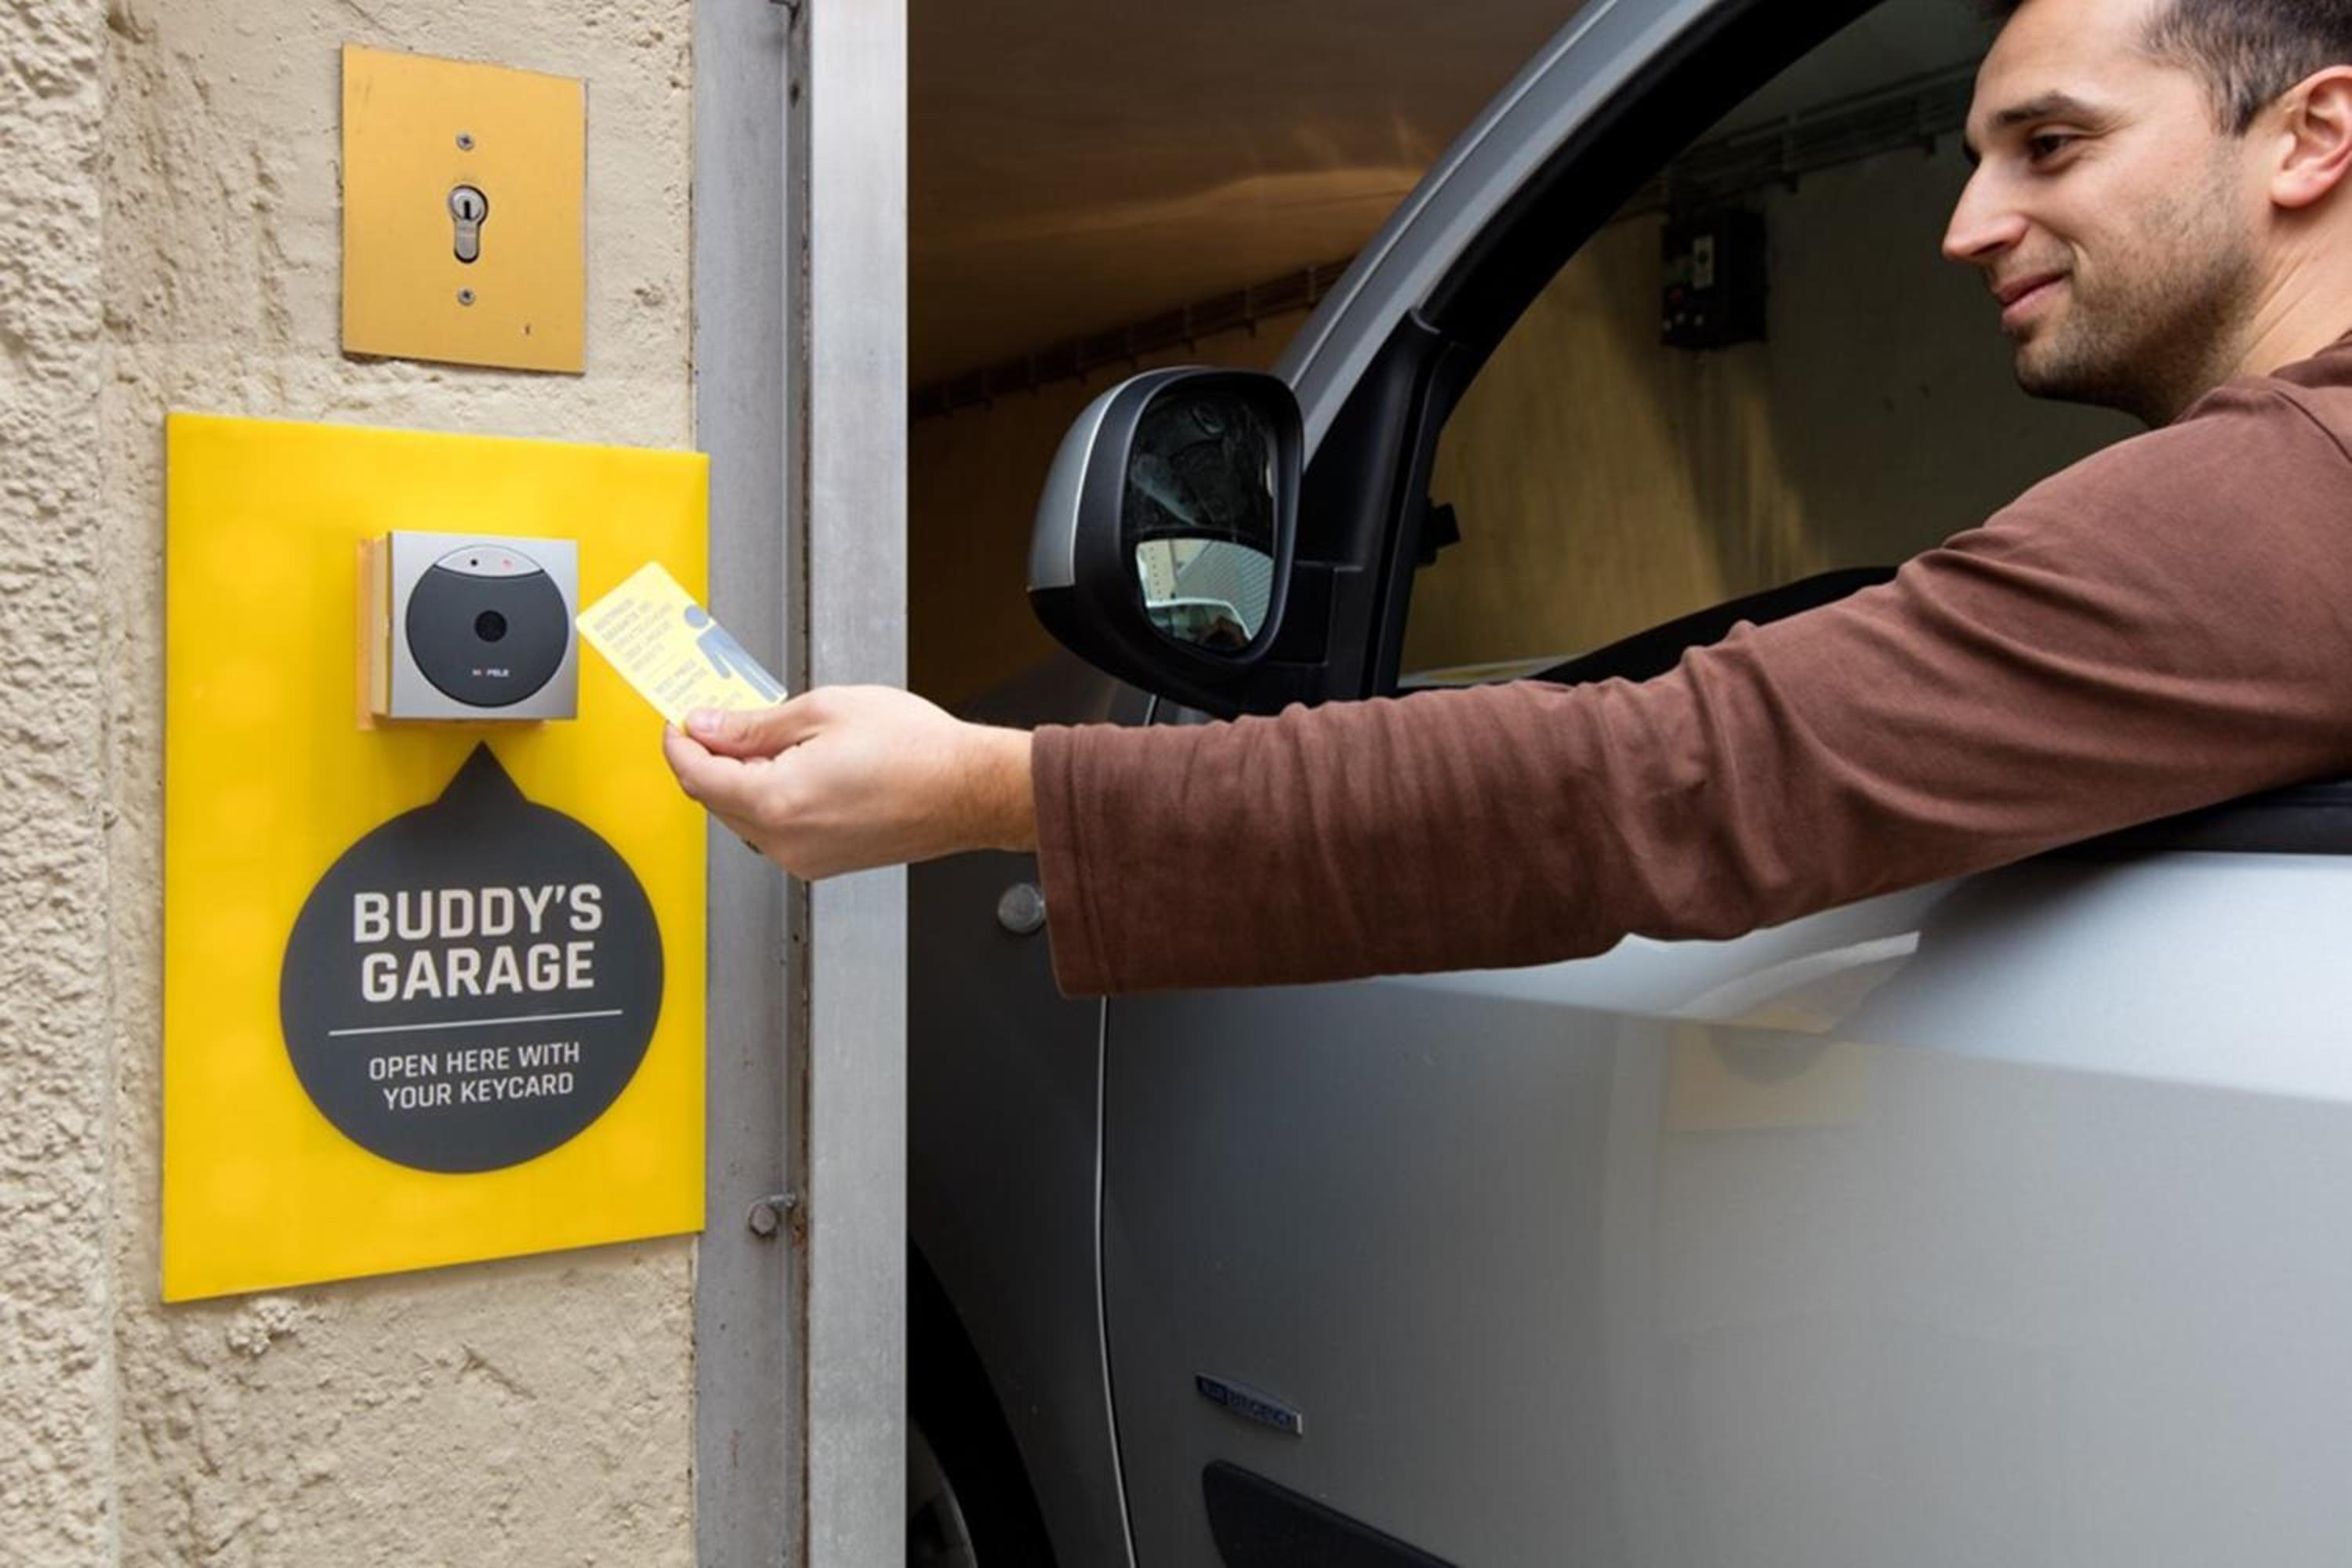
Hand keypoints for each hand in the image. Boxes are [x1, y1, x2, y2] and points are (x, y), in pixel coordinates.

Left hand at [661, 685, 1035, 878]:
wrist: (969, 790)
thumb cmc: (916, 751)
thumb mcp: (824, 712)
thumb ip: (754, 725)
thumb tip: (707, 726)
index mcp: (777, 801)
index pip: (698, 776)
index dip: (679, 744)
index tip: (678, 722)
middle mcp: (785, 841)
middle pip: (716, 801)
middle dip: (711, 759)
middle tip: (721, 718)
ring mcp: (805, 858)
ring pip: (744, 817)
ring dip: (742, 780)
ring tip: (771, 739)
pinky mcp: (824, 863)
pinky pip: (776, 831)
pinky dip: (771, 799)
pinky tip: (797, 768)